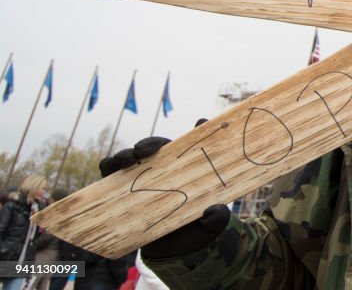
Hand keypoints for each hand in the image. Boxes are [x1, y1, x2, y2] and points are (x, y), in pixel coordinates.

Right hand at [98, 119, 230, 258]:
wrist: (173, 253)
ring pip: (133, 158)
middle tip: (143, 149)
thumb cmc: (195, 231)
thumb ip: (216, 218)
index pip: (193, 146)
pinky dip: (109, 167)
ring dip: (126, 154)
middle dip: (150, 144)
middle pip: (158, 148)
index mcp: (188, 171)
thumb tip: (215, 211)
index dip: (198, 131)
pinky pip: (113, 176)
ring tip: (126, 158)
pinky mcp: (125, 192)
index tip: (201, 123)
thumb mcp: (210, 225)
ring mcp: (144, 180)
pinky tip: (109, 167)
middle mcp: (166, 171)